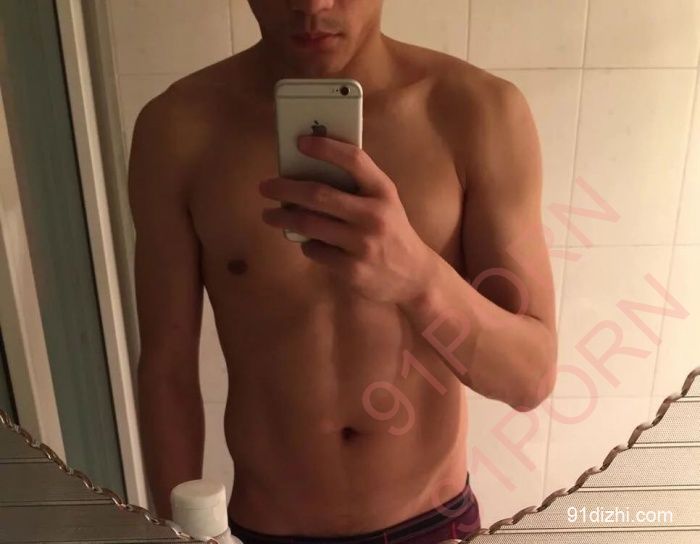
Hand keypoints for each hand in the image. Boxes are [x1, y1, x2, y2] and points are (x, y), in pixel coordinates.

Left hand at [259, 135, 435, 304]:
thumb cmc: (391, 231)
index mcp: (383, 192)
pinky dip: (306, 244)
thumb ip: (356, 187)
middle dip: (285, 188)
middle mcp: (374, 216)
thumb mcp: (384, 203)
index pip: (353, 160)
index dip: (325, 148)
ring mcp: (363, 245)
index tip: (300, 142)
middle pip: (319, 194)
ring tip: (270, 215)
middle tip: (265, 186)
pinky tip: (308, 242)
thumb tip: (307, 172)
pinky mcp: (352, 270)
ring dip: (283, 217)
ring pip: (310, 225)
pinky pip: (315, 251)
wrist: (415, 277)